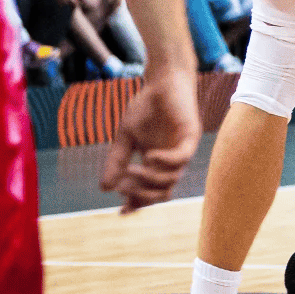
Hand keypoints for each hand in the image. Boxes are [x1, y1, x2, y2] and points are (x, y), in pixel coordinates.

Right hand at [102, 66, 198, 212]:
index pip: (150, 191)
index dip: (137, 203)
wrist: (161, 81)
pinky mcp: (190, 136)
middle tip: (122, 186)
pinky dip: (165, 162)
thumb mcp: (125, 137)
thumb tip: (104, 188)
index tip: (121, 212)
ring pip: (171, 179)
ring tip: (132, 170)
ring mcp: (182, 150)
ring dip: (149, 180)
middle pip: (162, 192)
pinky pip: (181, 158)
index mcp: (155, 164)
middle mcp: (171, 161)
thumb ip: (117, 161)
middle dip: (141, 194)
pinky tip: (149, 157)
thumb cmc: (144, 107)